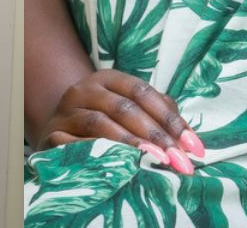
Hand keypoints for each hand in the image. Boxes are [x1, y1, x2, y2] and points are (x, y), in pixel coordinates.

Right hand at [36, 67, 203, 174]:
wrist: (60, 130)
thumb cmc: (106, 121)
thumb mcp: (132, 111)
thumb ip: (160, 117)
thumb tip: (188, 142)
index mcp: (107, 79)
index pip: (142, 92)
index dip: (170, 119)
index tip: (194, 147)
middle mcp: (83, 90)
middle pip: (123, 108)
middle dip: (156, 135)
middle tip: (179, 161)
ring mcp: (66, 112)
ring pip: (99, 123)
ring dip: (130, 144)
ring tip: (155, 161)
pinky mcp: (52, 135)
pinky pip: (75, 144)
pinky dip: (98, 154)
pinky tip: (119, 167)